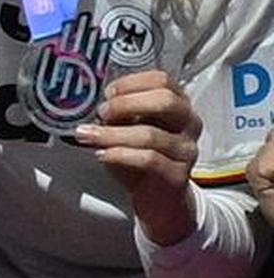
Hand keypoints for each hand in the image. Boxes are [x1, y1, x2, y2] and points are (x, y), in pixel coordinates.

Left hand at [76, 69, 208, 243]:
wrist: (158, 197)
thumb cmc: (141, 158)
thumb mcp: (127, 128)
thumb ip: (119, 114)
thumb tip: (94, 103)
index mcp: (177, 105)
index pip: (162, 80)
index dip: (131, 83)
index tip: (107, 92)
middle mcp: (188, 124)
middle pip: (166, 101)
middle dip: (126, 104)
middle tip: (101, 112)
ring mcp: (186, 149)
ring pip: (150, 134)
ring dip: (112, 134)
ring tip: (88, 135)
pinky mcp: (178, 174)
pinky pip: (149, 160)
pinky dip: (120, 155)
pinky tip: (102, 155)